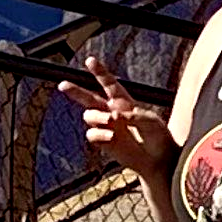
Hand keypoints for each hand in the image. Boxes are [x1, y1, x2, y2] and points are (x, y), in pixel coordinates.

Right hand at [62, 56, 173, 180]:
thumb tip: (115, 115)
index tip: (89, 60)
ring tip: (110, 119)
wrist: (159, 161)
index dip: (99, 72)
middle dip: (76, 91)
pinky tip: (111, 135)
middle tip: (62, 85)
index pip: (109, 84)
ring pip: (89, 116)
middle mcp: (112, 112)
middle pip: (89, 98)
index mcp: (124, 102)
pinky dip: (99, 133)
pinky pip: (92, 135)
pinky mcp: (104, 143)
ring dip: (97, 116)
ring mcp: (106, 128)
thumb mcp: (152, 122)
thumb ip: (135, 116)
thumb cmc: (158, 137)